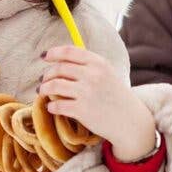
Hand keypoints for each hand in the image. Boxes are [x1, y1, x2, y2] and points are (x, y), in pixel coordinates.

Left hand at [40, 46, 157, 160]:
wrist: (130, 120)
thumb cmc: (116, 96)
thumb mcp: (107, 73)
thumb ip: (88, 65)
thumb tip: (61, 59)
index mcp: (98, 63)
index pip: (69, 51)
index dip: (53, 53)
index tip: (44, 56)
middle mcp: (92, 75)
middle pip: (59, 68)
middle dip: (47, 74)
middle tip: (43, 80)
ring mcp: (86, 93)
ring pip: (54, 86)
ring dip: (44, 89)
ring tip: (42, 92)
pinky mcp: (82, 110)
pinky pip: (57, 105)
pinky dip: (51, 106)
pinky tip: (51, 107)